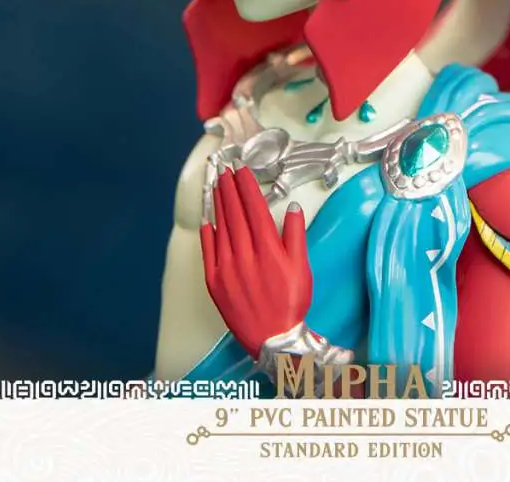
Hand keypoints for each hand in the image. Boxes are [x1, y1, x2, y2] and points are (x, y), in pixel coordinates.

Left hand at [200, 166, 311, 357]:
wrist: (273, 339)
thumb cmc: (291, 304)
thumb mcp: (302, 269)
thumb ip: (295, 236)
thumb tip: (293, 208)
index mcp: (267, 250)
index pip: (254, 209)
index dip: (247, 187)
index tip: (242, 171)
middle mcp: (245, 255)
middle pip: (235, 214)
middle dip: (230, 190)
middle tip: (225, 171)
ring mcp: (226, 269)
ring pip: (221, 229)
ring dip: (219, 205)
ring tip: (217, 187)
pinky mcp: (214, 283)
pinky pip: (208, 253)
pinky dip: (207, 235)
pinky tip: (207, 221)